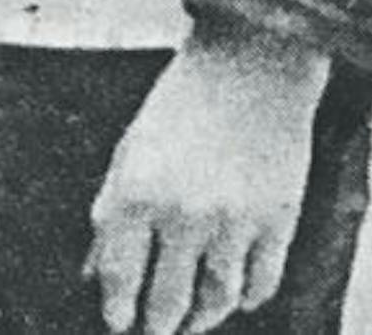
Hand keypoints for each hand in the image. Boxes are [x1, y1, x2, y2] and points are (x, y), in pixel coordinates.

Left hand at [86, 25, 330, 333]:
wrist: (252, 64)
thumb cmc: (181, 102)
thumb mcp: (132, 148)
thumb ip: (111, 210)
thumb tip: (92, 272)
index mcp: (136, 191)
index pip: (119, 275)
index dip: (116, 308)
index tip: (117, 323)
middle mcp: (183, 215)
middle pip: (167, 303)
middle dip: (156, 325)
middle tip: (152, 331)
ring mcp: (234, 224)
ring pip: (215, 303)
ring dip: (200, 319)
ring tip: (188, 322)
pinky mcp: (278, 225)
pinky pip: (259, 285)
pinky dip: (245, 299)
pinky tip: (232, 296)